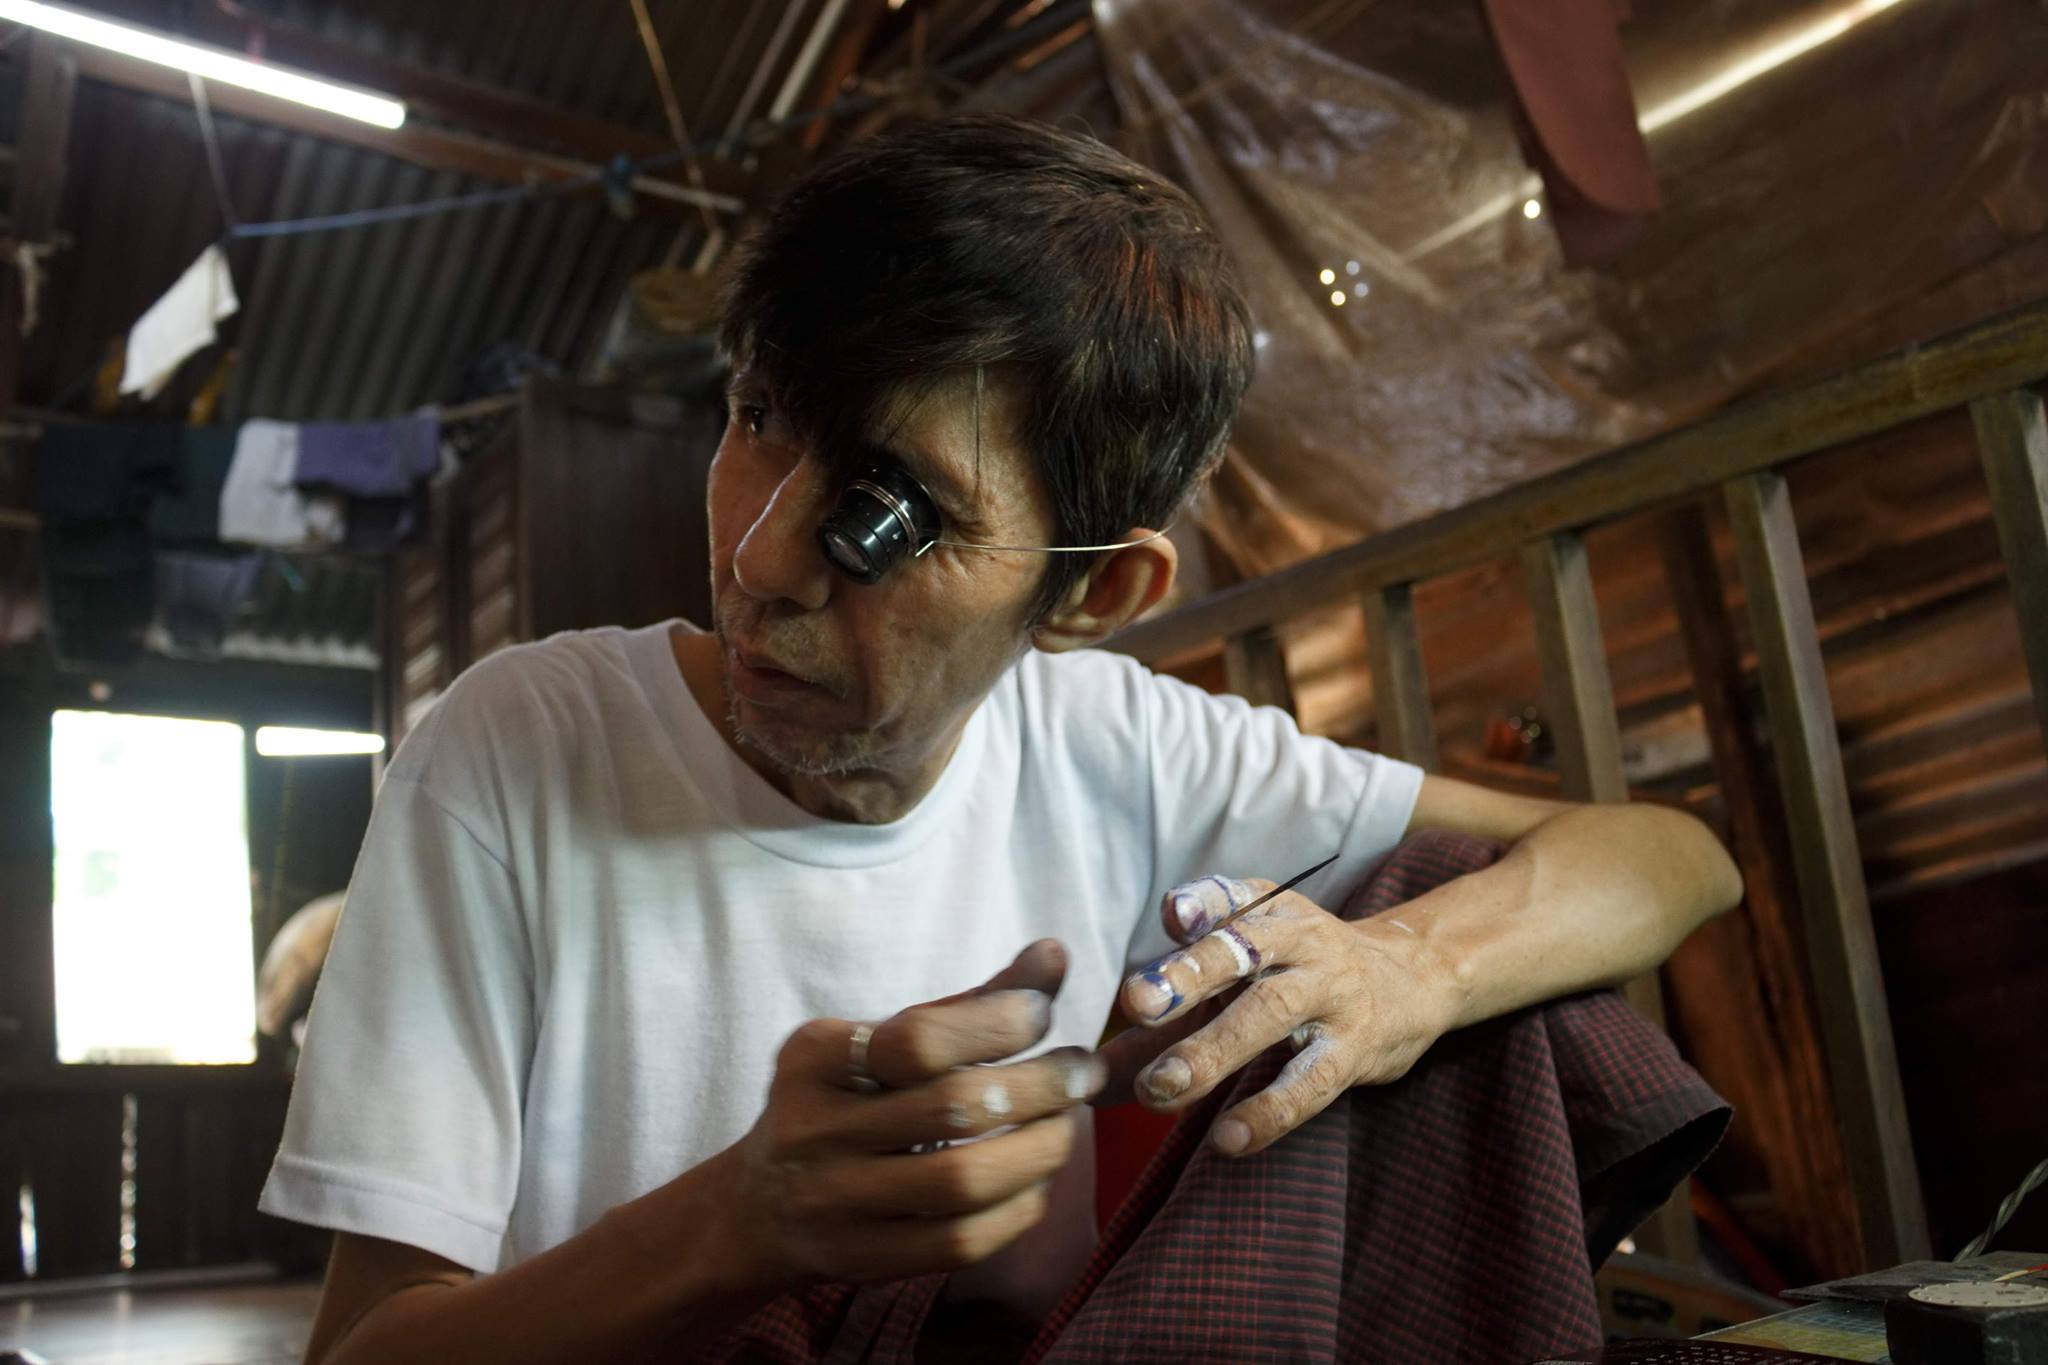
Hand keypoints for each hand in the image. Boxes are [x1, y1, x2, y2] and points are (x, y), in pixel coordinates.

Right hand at [727, 939, 1107, 1287]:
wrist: (761, 1206)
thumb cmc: (845, 1102)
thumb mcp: (880, 1042)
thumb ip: (968, 1003)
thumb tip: (1055, 954)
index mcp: (815, 1058)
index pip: (919, 1040)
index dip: (998, 1023)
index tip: (1045, 1016)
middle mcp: (814, 1131)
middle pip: (951, 1108)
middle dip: (1041, 1087)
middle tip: (1084, 1072)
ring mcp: (835, 1204)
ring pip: (962, 1182)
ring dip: (1040, 1150)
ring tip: (1068, 1125)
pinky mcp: (864, 1262)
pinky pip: (961, 1241)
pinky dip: (1018, 1209)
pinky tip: (1037, 1181)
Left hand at [1098, 876, 1464, 1156]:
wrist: (1412, 979)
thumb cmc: (1294, 977)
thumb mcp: (1237, 977)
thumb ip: (1164, 1020)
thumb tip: (1084, 1078)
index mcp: (1262, 912)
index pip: (1228, 896)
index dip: (1199, 902)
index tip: (1172, 915)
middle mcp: (1295, 941)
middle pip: (1241, 950)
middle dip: (1187, 975)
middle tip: (1136, 1003)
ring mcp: (1328, 992)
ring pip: (1271, 1012)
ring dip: (1213, 1050)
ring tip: (1160, 1088)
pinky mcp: (1356, 1047)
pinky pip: (1312, 1078)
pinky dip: (1271, 1108)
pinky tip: (1228, 1138)